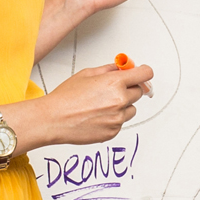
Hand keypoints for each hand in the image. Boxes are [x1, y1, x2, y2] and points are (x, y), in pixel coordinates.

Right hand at [27, 63, 152, 146]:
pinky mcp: (113, 132)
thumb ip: (109, 70)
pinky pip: (121, 122)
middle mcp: (120, 100)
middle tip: (113, 90)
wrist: (54, 119)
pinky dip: (113, 119)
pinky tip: (97, 116)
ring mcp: (117, 118)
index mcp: (115, 83)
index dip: (143, 73)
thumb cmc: (66, 97)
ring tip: (101, 105)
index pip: (145, 74)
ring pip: (131, 109)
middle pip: (139, 92)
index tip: (141, 74)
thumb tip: (121, 68)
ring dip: (123, 106)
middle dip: (129, 89)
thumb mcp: (87, 74)